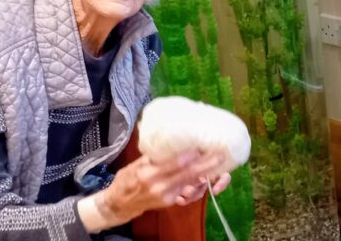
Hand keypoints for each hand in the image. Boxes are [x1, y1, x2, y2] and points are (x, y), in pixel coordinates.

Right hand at [101, 149, 224, 223]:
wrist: (120, 204)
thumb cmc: (127, 179)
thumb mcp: (136, 163)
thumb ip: (153, 153)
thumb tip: (169, 136)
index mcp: (148, 173)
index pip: (174, 163)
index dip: (191, 155)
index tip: (202, 145)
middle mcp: (159, 186)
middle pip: (188, 174)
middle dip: (206, 164)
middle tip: (220, 154)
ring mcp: (166, 196)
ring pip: (191, 183)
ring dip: (206, 173)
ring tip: (218, 163)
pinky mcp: (170, 202)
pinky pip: (188, 192)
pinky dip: (199, 182)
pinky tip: (207, 174)